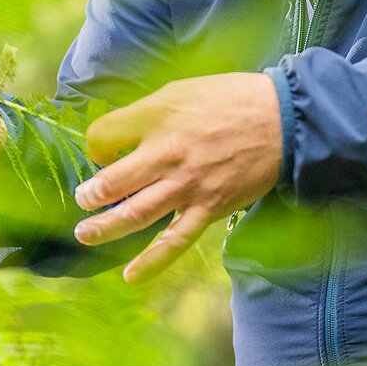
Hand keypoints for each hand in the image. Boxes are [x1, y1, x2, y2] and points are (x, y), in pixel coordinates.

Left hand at [71, 72, 282, 282]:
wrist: (284, 120)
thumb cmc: (232, 99)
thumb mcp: (182, 89)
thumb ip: (149, 112)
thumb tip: (122, 133)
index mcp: (156, 116)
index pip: (102, 136)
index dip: (96, 147)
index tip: (103, 153)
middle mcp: (166, 152)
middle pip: (110, 182)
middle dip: (90, 195)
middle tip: (82, 201)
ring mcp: (186, 185)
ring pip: (133, 214)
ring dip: (104, 228)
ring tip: (85, 234)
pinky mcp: (208, 208)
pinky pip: (174, 241)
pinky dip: (150, 261)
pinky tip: (129, 276)